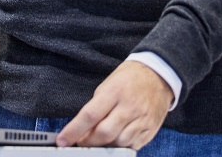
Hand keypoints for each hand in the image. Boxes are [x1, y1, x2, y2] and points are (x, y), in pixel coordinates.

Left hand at [56, 61, 172, 149]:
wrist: (159, 75)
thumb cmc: (129, 78)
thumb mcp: (108, 84)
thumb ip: (96, 107)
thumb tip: (82, 130)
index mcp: (115, 91)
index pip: (90, 115)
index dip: (74, 130)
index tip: (63, 140)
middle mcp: (129, 106)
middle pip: (104, 133)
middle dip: (89, 142)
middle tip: (81, 141)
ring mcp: (142, 119)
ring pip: (118, 143)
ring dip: (105, 145)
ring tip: (100, 139)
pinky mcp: (150, 129)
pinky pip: (132, 146)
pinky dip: (120, 146)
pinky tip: (116, 139)